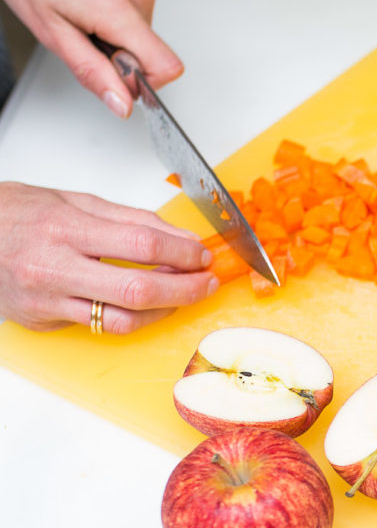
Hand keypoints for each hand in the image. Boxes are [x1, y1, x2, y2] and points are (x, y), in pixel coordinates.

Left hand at [0, 0, 181, 114]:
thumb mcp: (51, 31)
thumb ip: (93, 72)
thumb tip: (123, 103)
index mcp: (119, 8)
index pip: (167, 67)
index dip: (143, 83)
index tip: (116, 76)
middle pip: (150, 50)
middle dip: (117, 53)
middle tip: (80, 30)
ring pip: (142, 31)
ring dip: (113, 31)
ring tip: (79, 7)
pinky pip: (137, 9)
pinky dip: (114, 12)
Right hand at [0, 182, 217, 332]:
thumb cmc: (17, 213)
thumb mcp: (74, 200)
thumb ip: (130, 219)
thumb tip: (180, 237)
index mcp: (66, 227)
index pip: (141, 243)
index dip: (182, 252)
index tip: (202, 255)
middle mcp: (55, 266)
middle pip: (138, 288)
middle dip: (185, 289)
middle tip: (207, 282)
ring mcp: (48, 300)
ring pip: (122, 320)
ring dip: (164, 312)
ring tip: (182, 297)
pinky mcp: (44, 322)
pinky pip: (98, 328)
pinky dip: (131, 318)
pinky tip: (147, 307)